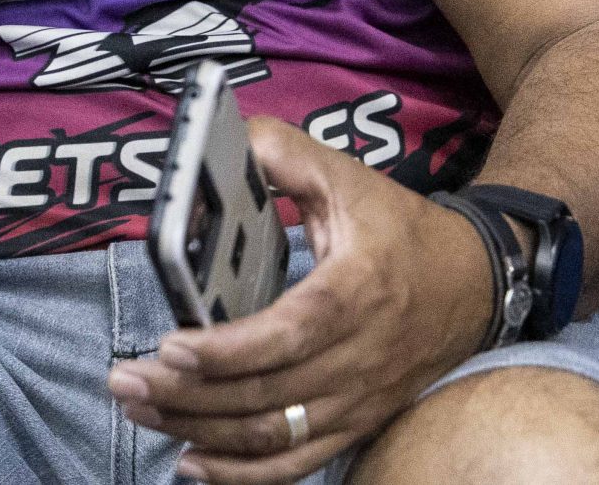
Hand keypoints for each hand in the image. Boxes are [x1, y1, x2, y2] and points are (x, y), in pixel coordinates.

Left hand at [106, 119, 497, 482]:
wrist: (474, 282)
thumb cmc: (399, 228)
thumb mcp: (344, 175)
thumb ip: (279, 153)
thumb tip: (216, 146)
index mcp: (358, 289)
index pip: (291, 333)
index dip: (230, 349)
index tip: (172, 345)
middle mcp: (362, 356)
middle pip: (268, 394)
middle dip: (187, 394)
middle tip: (124, 379)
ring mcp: (361, 399)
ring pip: (274, 436)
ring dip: (200, 431)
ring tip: (139, 408)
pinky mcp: (357, 423)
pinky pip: (298, 462)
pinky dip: (242, 473)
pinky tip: (191, 461)